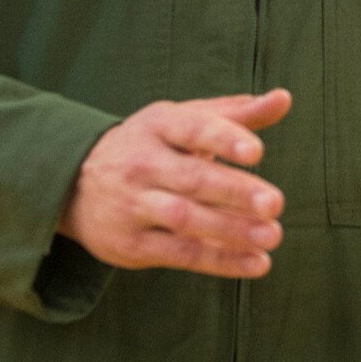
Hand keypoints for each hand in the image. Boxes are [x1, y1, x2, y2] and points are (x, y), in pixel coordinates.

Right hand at [56, 90, 290, 276]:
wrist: (75, 184)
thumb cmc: (151, 147)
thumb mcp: (184, 121)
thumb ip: (237, 114)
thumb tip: (285, 98)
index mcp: (159, 125)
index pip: (193, 128)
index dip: (224, 139)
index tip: (257, 152)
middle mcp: (142, 163)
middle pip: (192, 178)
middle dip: (234, 191)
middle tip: (274, 203)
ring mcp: (133, 204)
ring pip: (185, 218)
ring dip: (230, 230)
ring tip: (272, 236)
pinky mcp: (132, 243)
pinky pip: (180, 254)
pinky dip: (220, 261)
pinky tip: (256, 263)